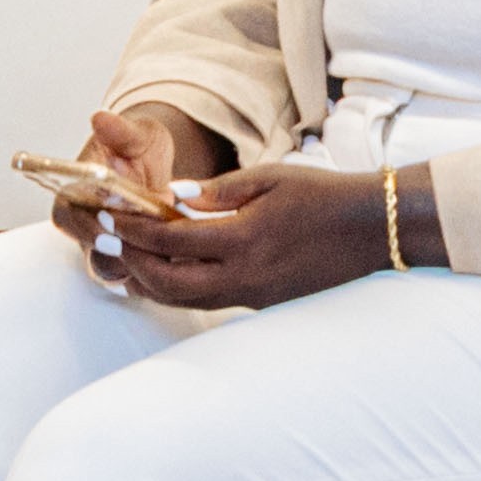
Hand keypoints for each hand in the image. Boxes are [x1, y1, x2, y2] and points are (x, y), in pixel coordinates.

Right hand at [50, 101, 230, 264]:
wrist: (154, 162)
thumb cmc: (137, 146)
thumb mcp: (136, 133)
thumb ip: (120, 130)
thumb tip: (101, 118)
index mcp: (77, 190)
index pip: (66, 215)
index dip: (85, 227)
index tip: (110, 230)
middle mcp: (87, 221)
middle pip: (88, 251)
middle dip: (118, 254)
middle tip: (148, 249)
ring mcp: (107, 241)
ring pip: (112, 268)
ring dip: (139, 263)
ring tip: (167, 252)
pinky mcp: (130, 256)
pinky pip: (134, 274)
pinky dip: (154, 269)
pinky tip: (176, 257)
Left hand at [101, 154, 402, 315]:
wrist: (370, 229)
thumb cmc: (322, 195)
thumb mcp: (270, 178)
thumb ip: (218, 190)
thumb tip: (173, 196)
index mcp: (244, 239)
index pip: (172, 239)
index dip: (135, 229)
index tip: (111, 216)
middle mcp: (244, 276)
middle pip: (168, 283)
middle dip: (134, 262)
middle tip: (110, 241)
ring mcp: (253, 296)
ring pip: (185, 300)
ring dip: (152, 281)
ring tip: (129, 259)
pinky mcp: (261, 303)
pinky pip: (208, 301)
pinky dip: (179, 289)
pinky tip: (168, 271)